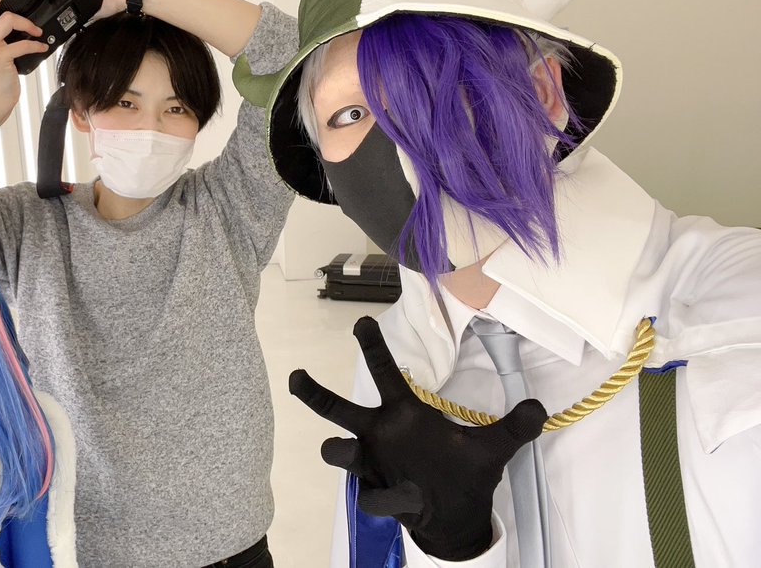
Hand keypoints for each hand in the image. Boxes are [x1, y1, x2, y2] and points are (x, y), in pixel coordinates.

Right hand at [290, 316, 546, 560]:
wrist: (456, 516)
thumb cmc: (464, 474)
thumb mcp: (495, 448)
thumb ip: (516, 427)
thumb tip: (539, 407)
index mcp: (405, 414)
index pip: (385, 374)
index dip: (373, 347)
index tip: (361, 321)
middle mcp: (380, 434)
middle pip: (338, 409)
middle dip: (315, 394)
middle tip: (298, 376)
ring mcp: (373, 464)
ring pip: (338, 452)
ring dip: (340, 450)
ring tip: (346, 449)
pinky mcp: (376, 494)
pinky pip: (373, 494)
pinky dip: (390, 495)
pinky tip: (410, 497)